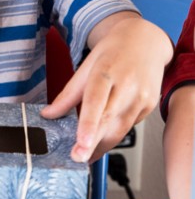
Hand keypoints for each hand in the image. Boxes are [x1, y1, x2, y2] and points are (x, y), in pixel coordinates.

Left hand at [41, 14, 171, 161]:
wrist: (144, 40)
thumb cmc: (113, 52)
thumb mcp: (86, 66)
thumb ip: (68, 94)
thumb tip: (48, 114)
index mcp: (106, 71)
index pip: (96, 100)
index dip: (89, 124)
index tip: (81, 144)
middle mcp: (127, 85)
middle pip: (108, 120)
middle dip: (93, 144)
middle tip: (77, 158)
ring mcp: (141, 97)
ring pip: (120, 129)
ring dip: (102, 145)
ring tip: (86, 154)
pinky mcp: (149, 106)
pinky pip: (128, 126)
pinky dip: (114, 133)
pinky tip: (104, 134)